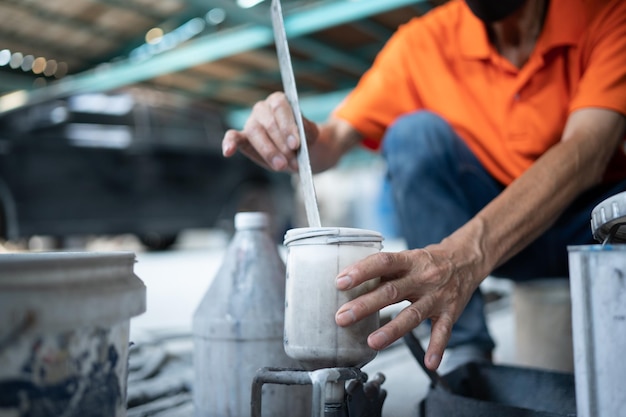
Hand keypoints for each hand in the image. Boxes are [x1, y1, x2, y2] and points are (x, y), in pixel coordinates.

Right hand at [221, 92, 318, 171]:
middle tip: (293, 162)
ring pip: (254, 132)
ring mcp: (251, 123)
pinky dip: (229, 143)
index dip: (287, 126)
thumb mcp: (311, 135)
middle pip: (268, 123)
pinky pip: (233, 137)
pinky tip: (228, 152)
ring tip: (281, 166)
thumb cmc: (304, 140)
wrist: (300, 153)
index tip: (296, 144)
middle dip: (281, 145)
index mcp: (279, 101)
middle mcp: (262, 109)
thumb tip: (299, 131)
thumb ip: (306, 130)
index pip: (280, 107)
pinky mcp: (243, 138)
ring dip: (268, 151)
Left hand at [334, 245, 482, 370]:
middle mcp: (423, 278)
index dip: (361, 271)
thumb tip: (350, 282)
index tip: (340, 282)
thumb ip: (384, 271)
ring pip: (413, 315)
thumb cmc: (429, 261)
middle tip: (343, 317)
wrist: (466, 260)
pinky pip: (443, 332)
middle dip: (365, 306)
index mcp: (410, 260)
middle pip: (392, 292)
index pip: (383, 262)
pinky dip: (437, 348)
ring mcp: (437, 297)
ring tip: (372, 342)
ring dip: (392, 330)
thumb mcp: (408, 257)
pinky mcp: (450, 313)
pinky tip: (429, 363)